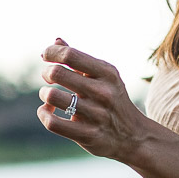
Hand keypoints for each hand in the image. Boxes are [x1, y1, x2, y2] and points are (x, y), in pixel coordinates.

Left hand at [37, 39, 144, 159]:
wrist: (134, 136)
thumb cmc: (113, 101)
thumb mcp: (104, 77)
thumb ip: (79, 59)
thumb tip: (56, 41)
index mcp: (107, 73)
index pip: (70, 55)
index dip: (52, 53)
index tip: (46, 56)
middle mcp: (103, 92)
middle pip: (57, 73)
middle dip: (47, 73)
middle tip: (48, 78)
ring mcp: (96, 115)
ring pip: (52, 97)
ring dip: (45, 94)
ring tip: (48, 96)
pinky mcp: (88, 135)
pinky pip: (53, 123)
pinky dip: (44, 114)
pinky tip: (47, 112)